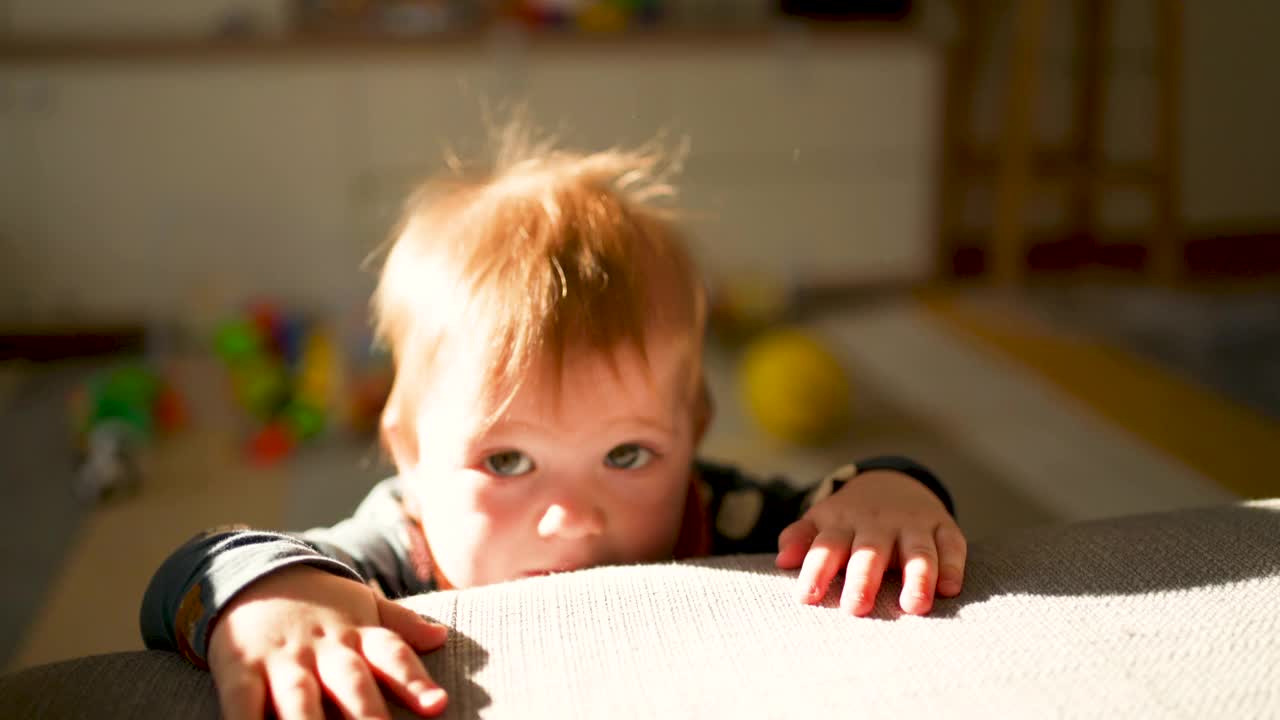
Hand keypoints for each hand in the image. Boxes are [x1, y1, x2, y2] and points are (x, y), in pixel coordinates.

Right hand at [207, 565, 449, 718]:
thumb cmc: (318, 603)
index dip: (414, 680)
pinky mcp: (240, 671)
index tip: (436, 704)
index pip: (392, 654)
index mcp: (357, 634)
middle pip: (351, 682)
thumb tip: (440, 636)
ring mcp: (282, 661)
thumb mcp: (361, 604)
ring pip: (300, 699)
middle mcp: (323, 649)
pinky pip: (244, 703)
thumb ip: (400, 624)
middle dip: (369, 714)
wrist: (253, 572)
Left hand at [775, 470, 966, 615]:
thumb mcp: (822, 521)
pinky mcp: (943, 527)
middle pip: (870, 551)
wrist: (892, 482)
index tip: (807, 598)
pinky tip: (950, 589)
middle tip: (856, 608)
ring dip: (917, 577)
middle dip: (863, 579)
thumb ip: (799, 539)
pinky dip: (953, 566)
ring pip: (917, 550)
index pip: (826, 547)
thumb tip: (782, 560)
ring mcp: (913, 525)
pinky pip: (952, 545)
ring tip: (913, 606)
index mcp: (843, 523)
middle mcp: (878, 524)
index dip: (816, 571)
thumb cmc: (851, 518)